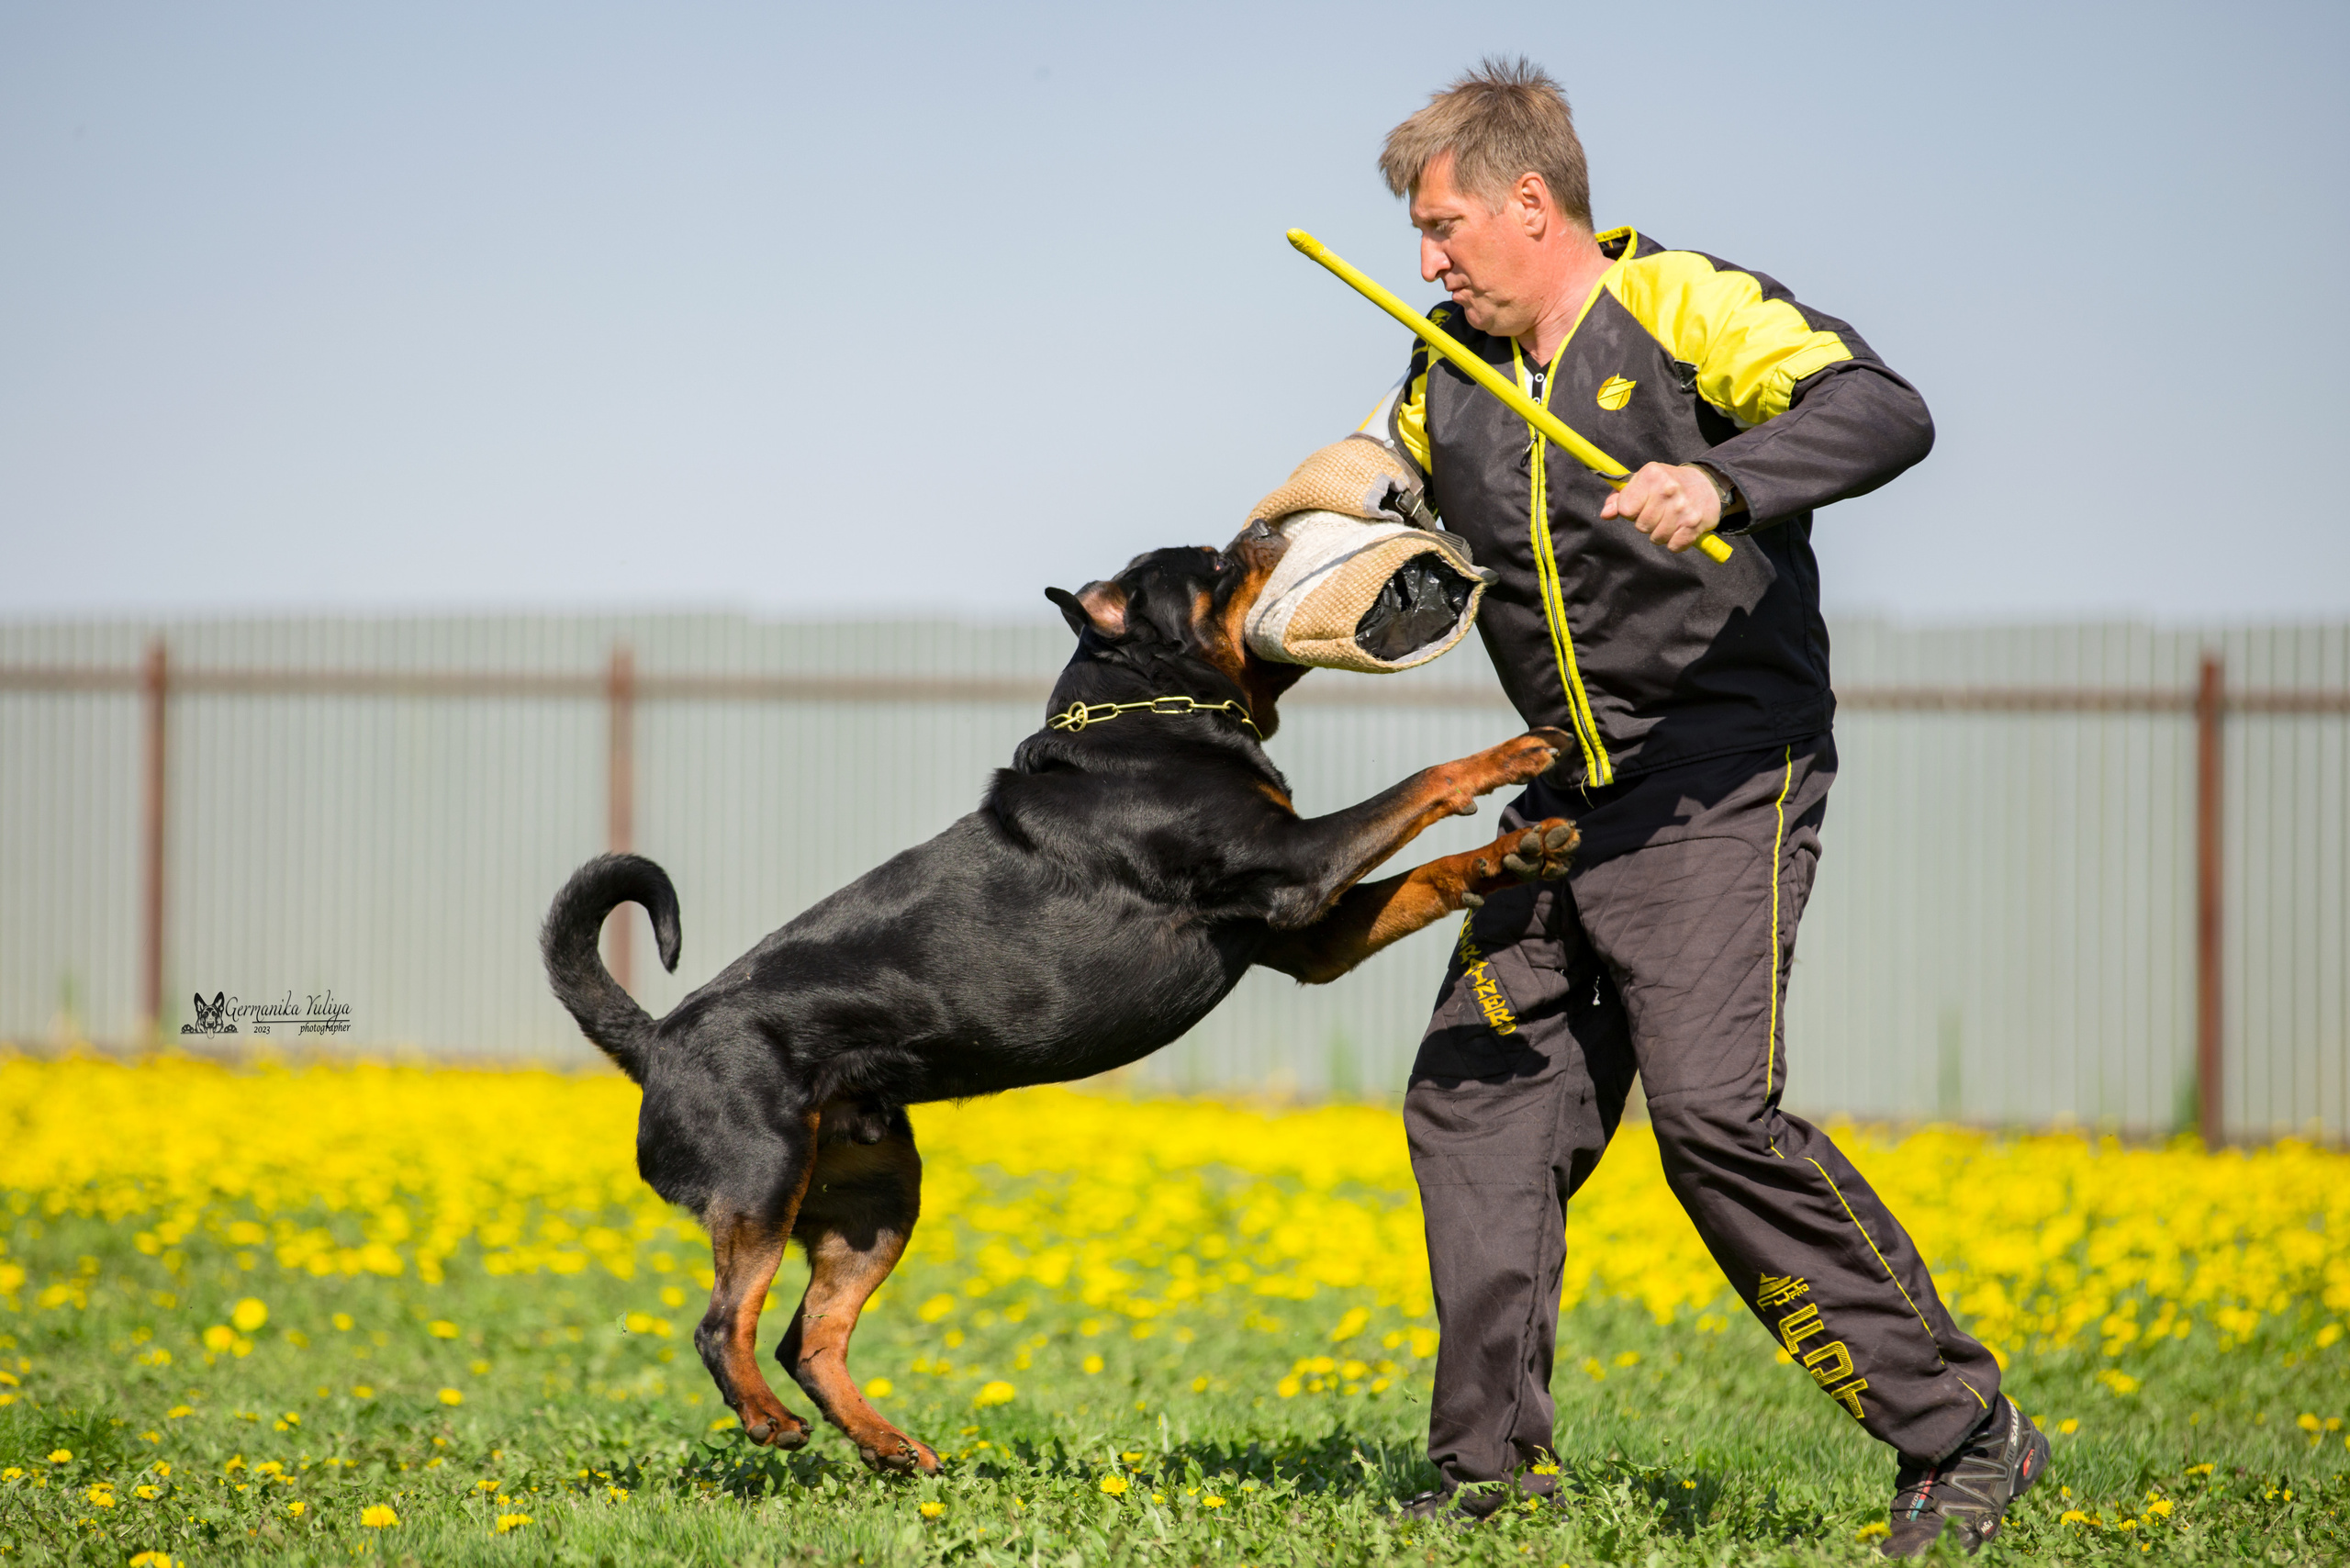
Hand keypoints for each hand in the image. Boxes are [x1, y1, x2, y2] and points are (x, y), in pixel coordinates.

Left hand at [1599, 462, 1722, 553]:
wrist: (1708, 484)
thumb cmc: (1667, 484)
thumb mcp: (1643, 482)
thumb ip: (1620, 497)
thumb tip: (1605, 514)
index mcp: (1651, 475)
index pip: (1625, 509)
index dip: (1630, 511)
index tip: (1641, 505)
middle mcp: (1668, 489)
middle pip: (1640, 526)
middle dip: (1647, 523)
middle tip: (1659, 512)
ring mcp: (1682, 507)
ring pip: (1656, 538)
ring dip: (1660, 534)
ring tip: (1670, 519)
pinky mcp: (1695, 524)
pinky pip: (1673, 546)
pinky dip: (1675, 542)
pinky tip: (1680, 528)